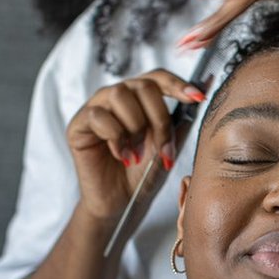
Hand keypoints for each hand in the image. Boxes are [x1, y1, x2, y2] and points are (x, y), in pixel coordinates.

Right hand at [66, 69, 204, 220]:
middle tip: (162, 147)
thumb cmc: (144, 173)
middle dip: (159, 118)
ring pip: (119, 94)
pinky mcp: (78, 124)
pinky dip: (116, 138)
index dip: (178, 83)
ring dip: (135, 126)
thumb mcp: (169, 145)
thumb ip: (180, 121)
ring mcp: (96, 108)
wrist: (123, 201)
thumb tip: (199, 97)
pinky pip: (99, 116)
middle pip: (143, 85)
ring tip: (137, 153)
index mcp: (141, 99)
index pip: (158, 77)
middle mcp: (118, 98)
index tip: (197, 97)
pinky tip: (122, 155)